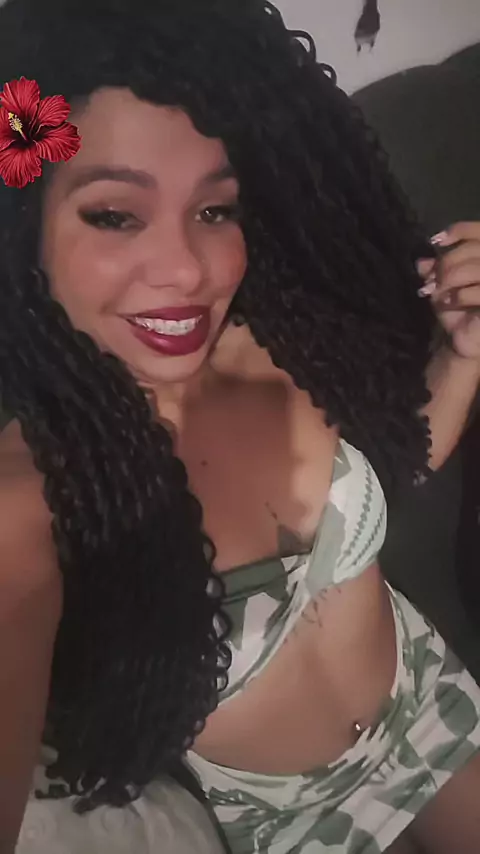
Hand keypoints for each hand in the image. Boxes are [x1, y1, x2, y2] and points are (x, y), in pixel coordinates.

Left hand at [417, 222, 479, 360]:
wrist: (463, 338)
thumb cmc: (457, 309)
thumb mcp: (442, 285)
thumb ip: (436, 269)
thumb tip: (421, 262)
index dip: (461, 230)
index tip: (436, 240)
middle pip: (475, 249)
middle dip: (449, 260)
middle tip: (432, 277)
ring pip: (478, 268)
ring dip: (452, 277)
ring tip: (436, 289)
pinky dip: (461, 294)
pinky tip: (448, 301)